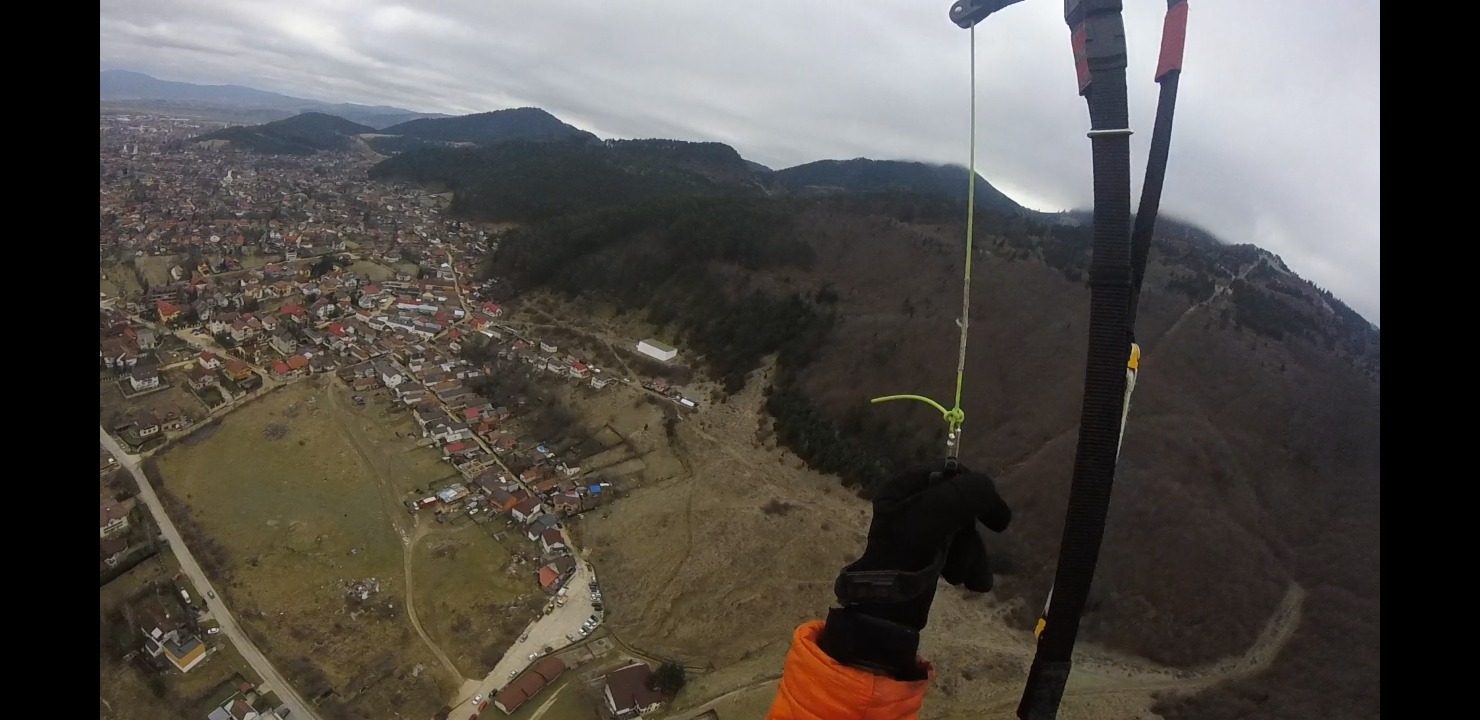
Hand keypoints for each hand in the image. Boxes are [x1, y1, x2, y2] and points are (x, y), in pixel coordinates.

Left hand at [816, 461, 1011, 678]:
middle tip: (969, 555)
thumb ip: (968, 493)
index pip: (952, 473)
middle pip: (962, 507)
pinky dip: (968, 567)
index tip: (993, 518)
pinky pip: (959, 552)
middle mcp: (909, 505)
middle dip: (971, 537)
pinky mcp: (928, 555)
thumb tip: (993, 499)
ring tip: (964, 578)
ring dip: (972, 556)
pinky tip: (971, 584)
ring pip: (964, 532)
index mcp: (903, 486)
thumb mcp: (936, 512)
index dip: (976, 492)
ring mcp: (919, 531)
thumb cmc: (907, 554)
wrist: (889, 609)